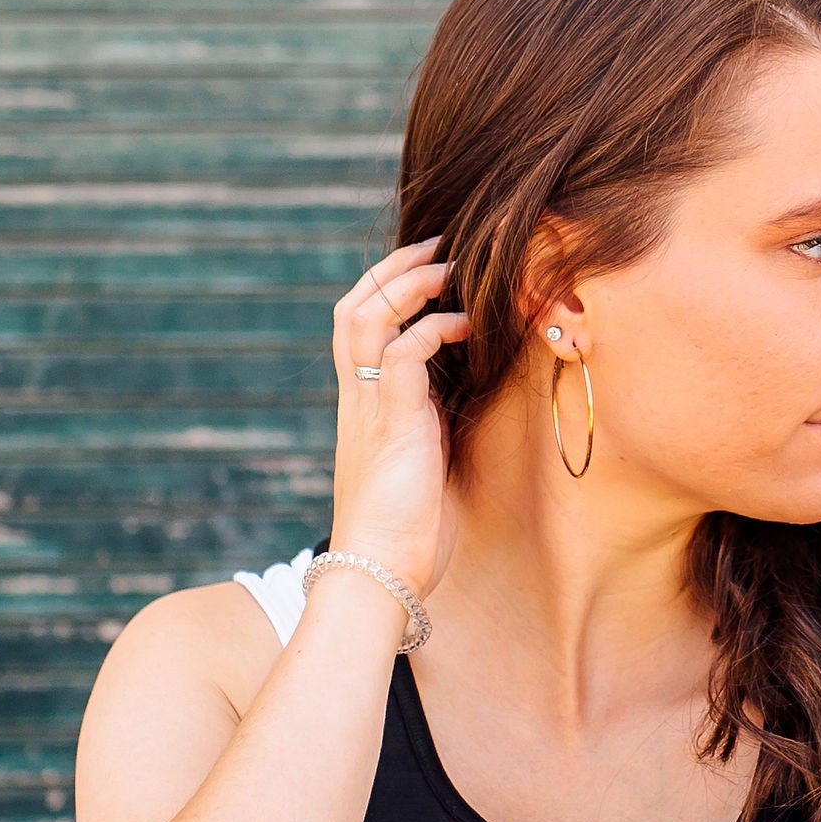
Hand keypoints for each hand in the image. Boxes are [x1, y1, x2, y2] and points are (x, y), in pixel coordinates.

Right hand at [327, 236, 468, 604]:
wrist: (378, 577)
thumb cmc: (406, 534)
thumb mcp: (423, 464)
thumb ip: (431, 427)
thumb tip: (461, 403)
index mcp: (362, 407)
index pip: (357, 327)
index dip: (387, 289)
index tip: (428, 266)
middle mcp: (357, 400)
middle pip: (352, 307)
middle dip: (393, 269)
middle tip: (438, 244)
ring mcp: (369, 409)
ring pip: (366, 317)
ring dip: (409, 284)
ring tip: (450, 267)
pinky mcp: (392, 424)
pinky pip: (403, 354)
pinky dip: (435, 329)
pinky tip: (468, 325)